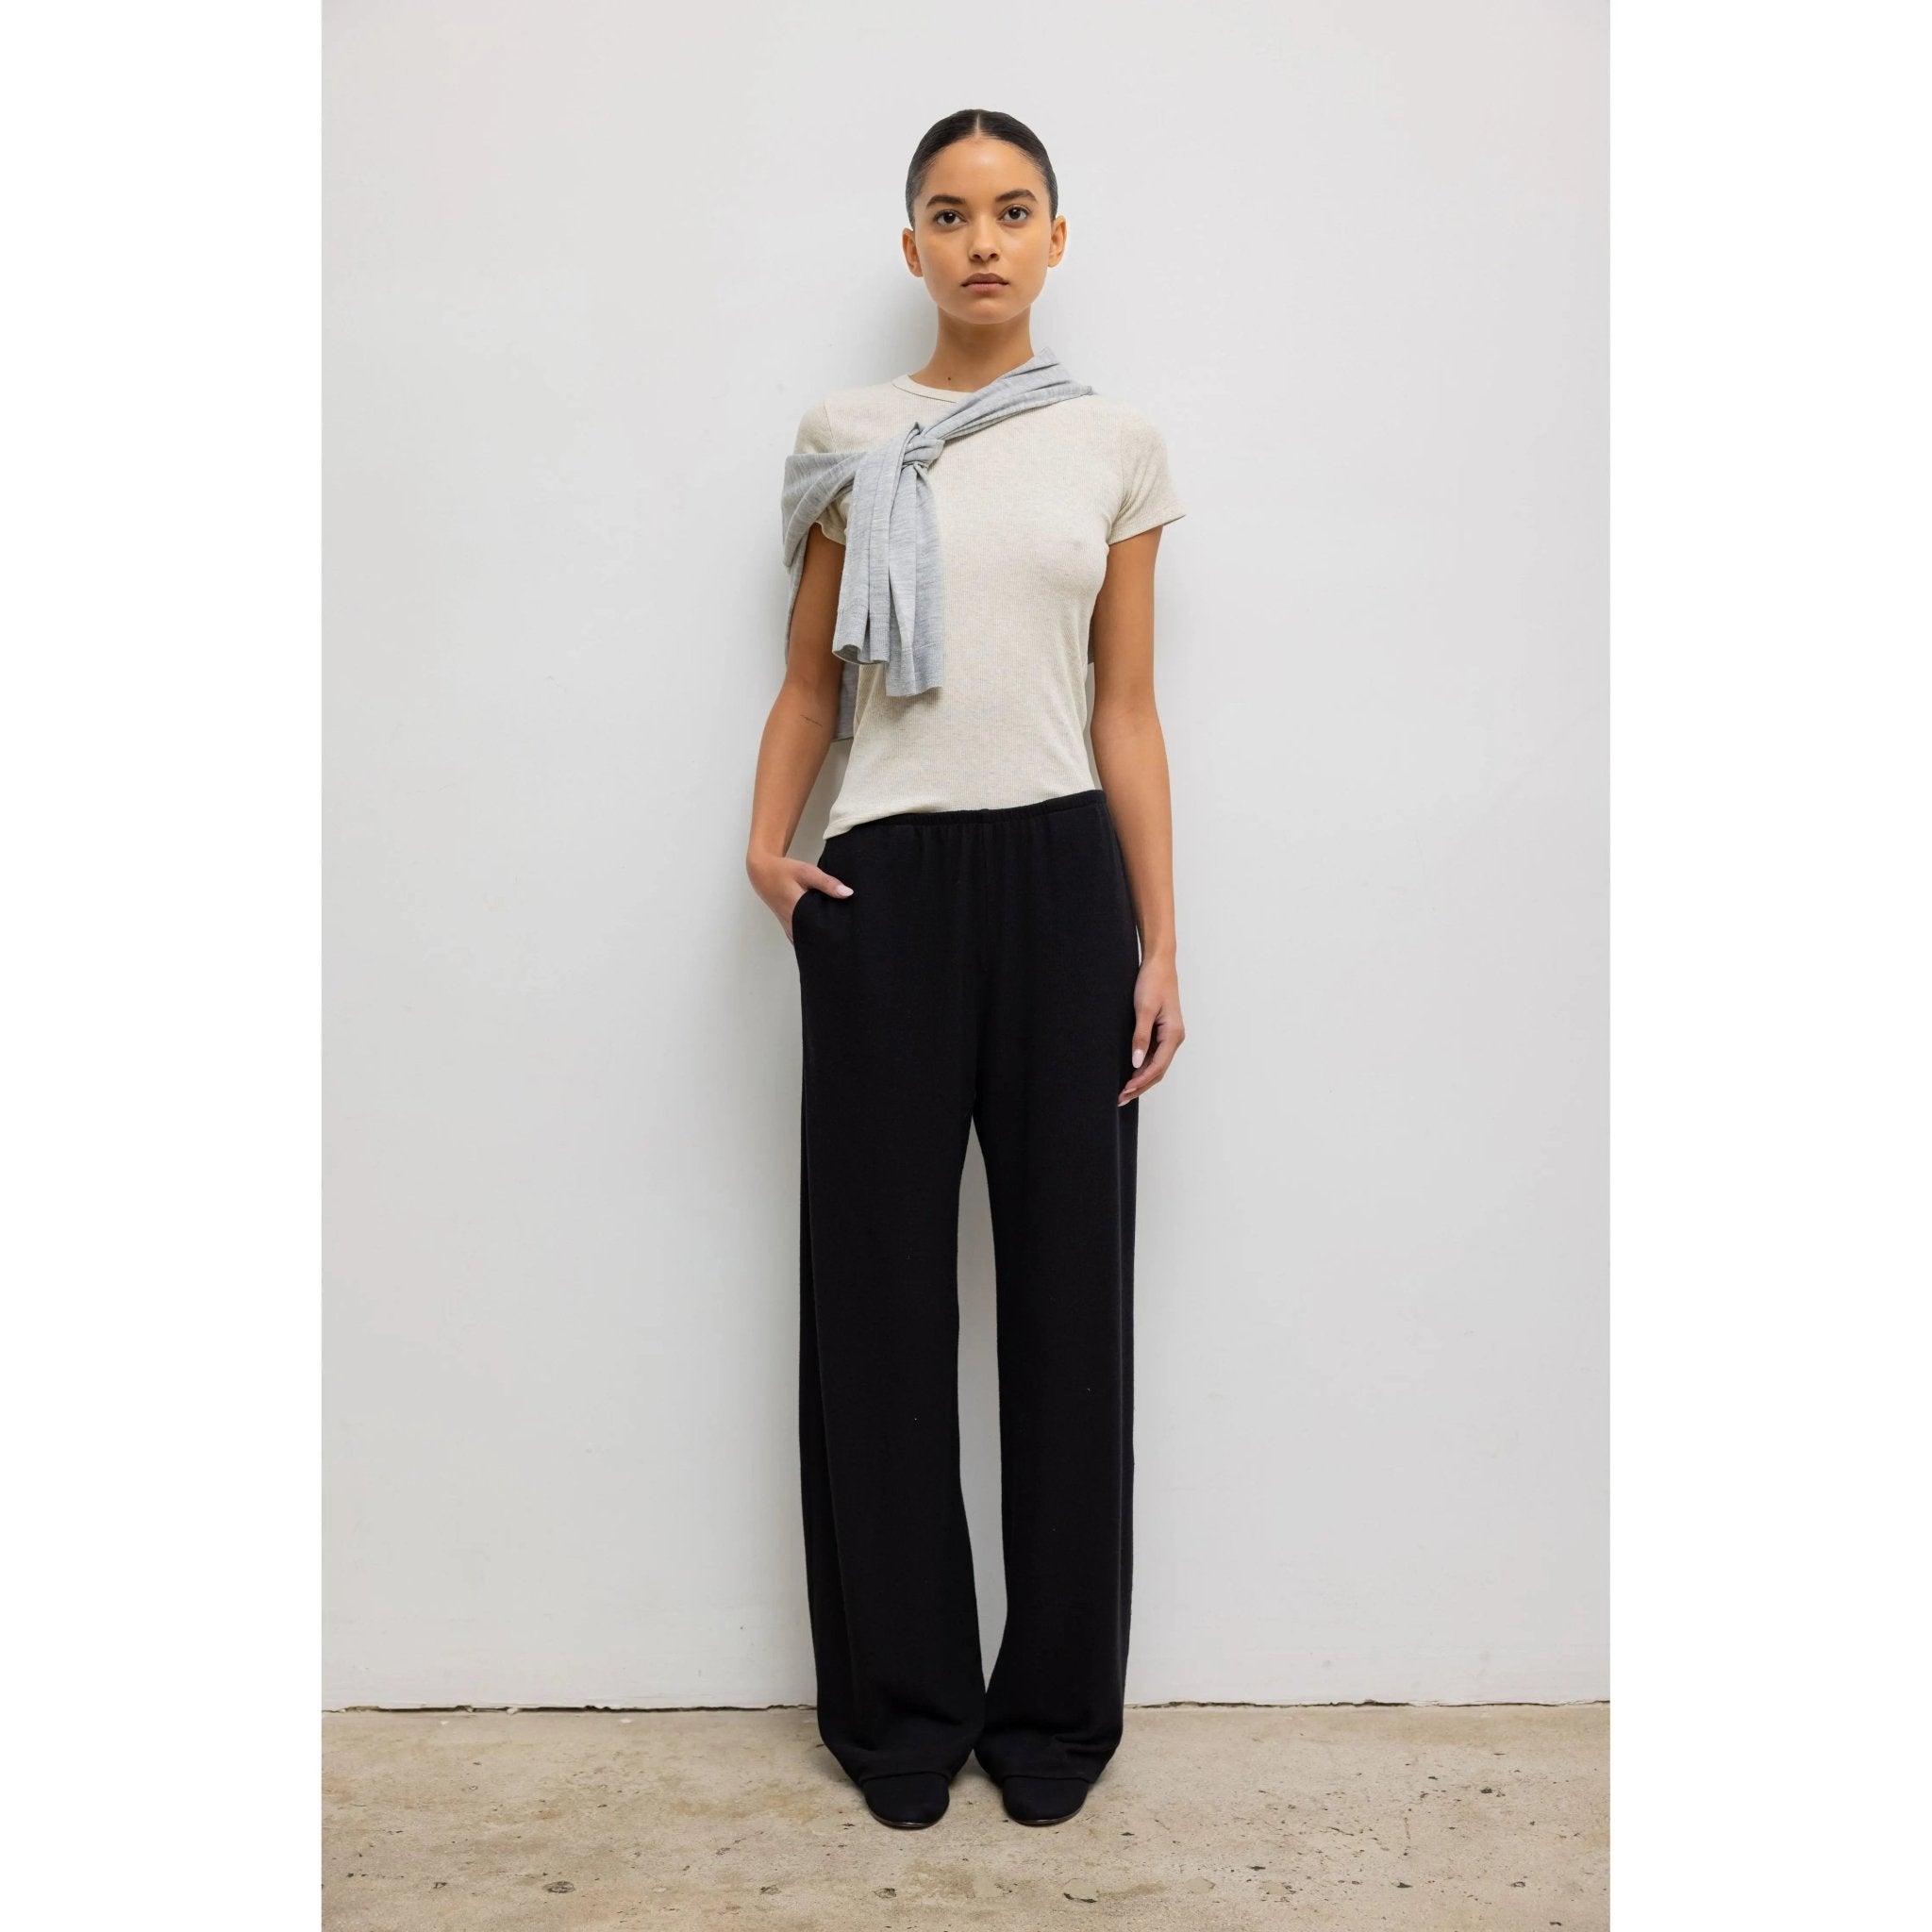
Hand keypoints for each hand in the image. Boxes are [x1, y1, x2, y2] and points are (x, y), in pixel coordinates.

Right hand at [747, 850, 853, 944]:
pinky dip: (814, 936)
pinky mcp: (789, 928)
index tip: (849, 932)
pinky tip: (824, 932)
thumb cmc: (784, 871)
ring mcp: (789, 928)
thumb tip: (848, 893)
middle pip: (816, 938)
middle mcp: (792, 924)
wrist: (763, 873)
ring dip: (822, 938)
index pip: (820, 930)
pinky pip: (803, 938)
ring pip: (809, 940)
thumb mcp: (806, 872)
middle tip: (848, 934)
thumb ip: (827, 883)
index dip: (836, 932)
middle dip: (831, 937)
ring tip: (840, 934)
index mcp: (797, 912)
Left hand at [1119, 954, 1183, 1104]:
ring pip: (1157, 1065)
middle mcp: (1175, 1038)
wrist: (1159, 964)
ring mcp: (1170, 1036)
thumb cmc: (1152, 983)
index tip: (1125, 1090)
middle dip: (1140, 1086)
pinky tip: (1131, 1074)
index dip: (1141, 1081)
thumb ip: (1140, 1037)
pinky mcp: (1163, 1032)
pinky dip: (1144, 1068)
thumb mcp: (1143, 1009)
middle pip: (1158, 1071)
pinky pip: (1155, 1056)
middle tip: (1121, 1098)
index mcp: (1174, 1035)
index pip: (1157, 1066)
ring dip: (1141, 1079)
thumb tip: (1136, 1063)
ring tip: (1124, 1092)